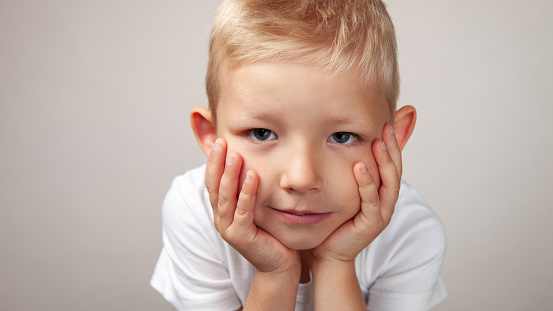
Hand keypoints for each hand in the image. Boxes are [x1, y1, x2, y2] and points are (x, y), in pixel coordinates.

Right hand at [205, 138, 300, 275]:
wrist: (279, 263)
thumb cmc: (271, 232)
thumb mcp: (258, 205)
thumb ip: (251, 187)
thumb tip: (254, 160)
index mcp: (222, 209)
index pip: (213, 181)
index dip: (214, 161)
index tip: (219, 140)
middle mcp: (221, 218)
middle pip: (214, 186)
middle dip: (217, 163)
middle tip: (221, 142)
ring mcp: (228, 228)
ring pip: (225, 197)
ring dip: (229, 175)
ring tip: (234, 154)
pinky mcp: (240, 236)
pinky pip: (243, 211)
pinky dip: (247, 192)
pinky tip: (252, 176)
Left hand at [311, 124, 401, 262]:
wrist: (329, 251)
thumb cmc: (336, 219)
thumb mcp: (345, 189)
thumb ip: (349, 170)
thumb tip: (346, 145)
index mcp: (382, 191)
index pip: (392, 163)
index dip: (392, 143)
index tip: (386, 121)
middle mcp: (386, 201)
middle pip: (395, 170)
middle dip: (392, 147)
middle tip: (386, 126)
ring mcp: (381, 213)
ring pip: (389, 184)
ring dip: (384, 162)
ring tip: (378, 142)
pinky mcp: (371, 224)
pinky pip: (372, 201)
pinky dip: (367, 183)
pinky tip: (360, 167)